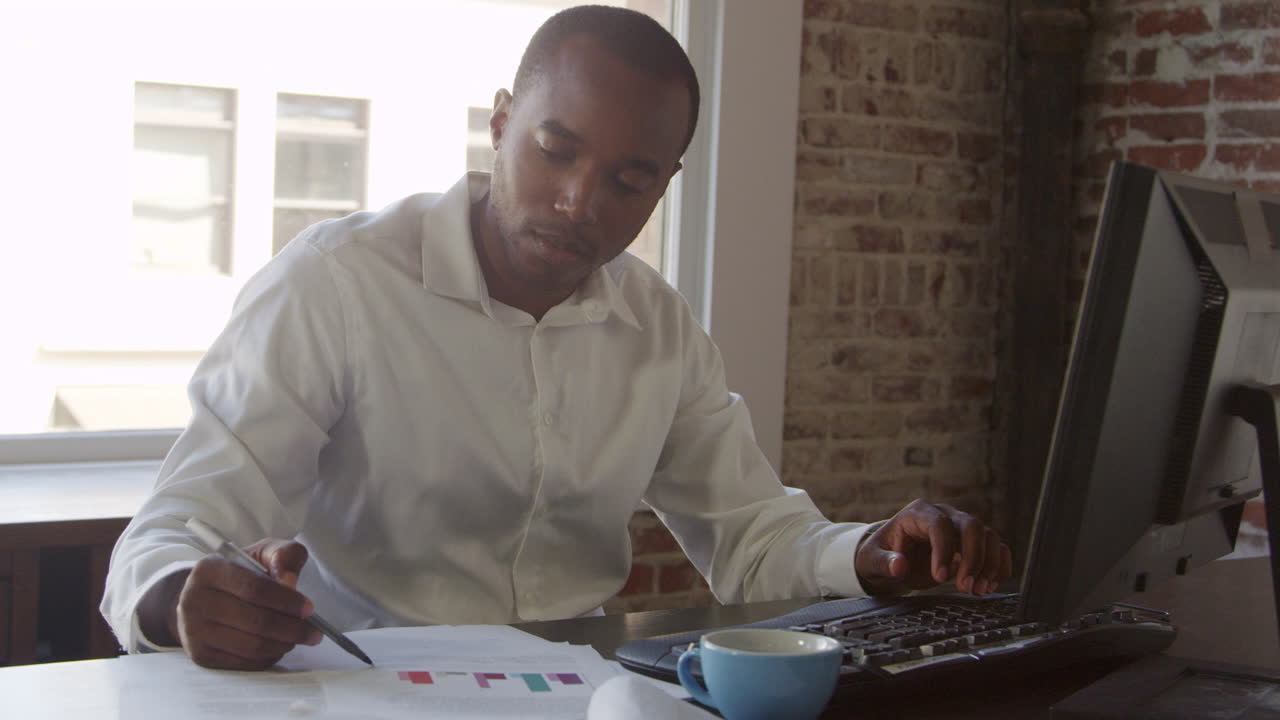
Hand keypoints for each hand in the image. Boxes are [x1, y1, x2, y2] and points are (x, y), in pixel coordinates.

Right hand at [144, 538, 321, 669]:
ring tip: (299, 637)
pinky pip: (244, 662)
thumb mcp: (264, 552)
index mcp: (209, 569)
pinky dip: (269, 656)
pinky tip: (279, 645)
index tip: (309, 608)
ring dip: (284, 644)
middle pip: (255, 621)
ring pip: (252, 646)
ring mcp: (194, 631)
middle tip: (314, 631)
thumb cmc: (241, 571)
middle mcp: (195, 600)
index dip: (286, 601)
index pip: (255, 589)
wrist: (206, 595)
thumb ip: (283, 555)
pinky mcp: (201, 655)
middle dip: (292, 628)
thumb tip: (289, 581)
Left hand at [854, 499, 1012, 595]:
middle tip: (965, 587)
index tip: (940, 577)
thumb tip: (899, 565)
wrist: (892, 556)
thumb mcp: (874, 559)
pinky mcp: (973, 541)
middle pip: (971, 526)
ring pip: (988, 536)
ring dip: (988, 565)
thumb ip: (885, 562)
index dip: (943, 550)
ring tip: (977, 591)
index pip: (939, 525)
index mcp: (918, 513)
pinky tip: (990, 585)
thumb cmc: (882, 554)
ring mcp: (961, 526)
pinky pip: (996, 547)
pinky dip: (999, 565)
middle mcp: (944, 514)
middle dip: (973, 558)